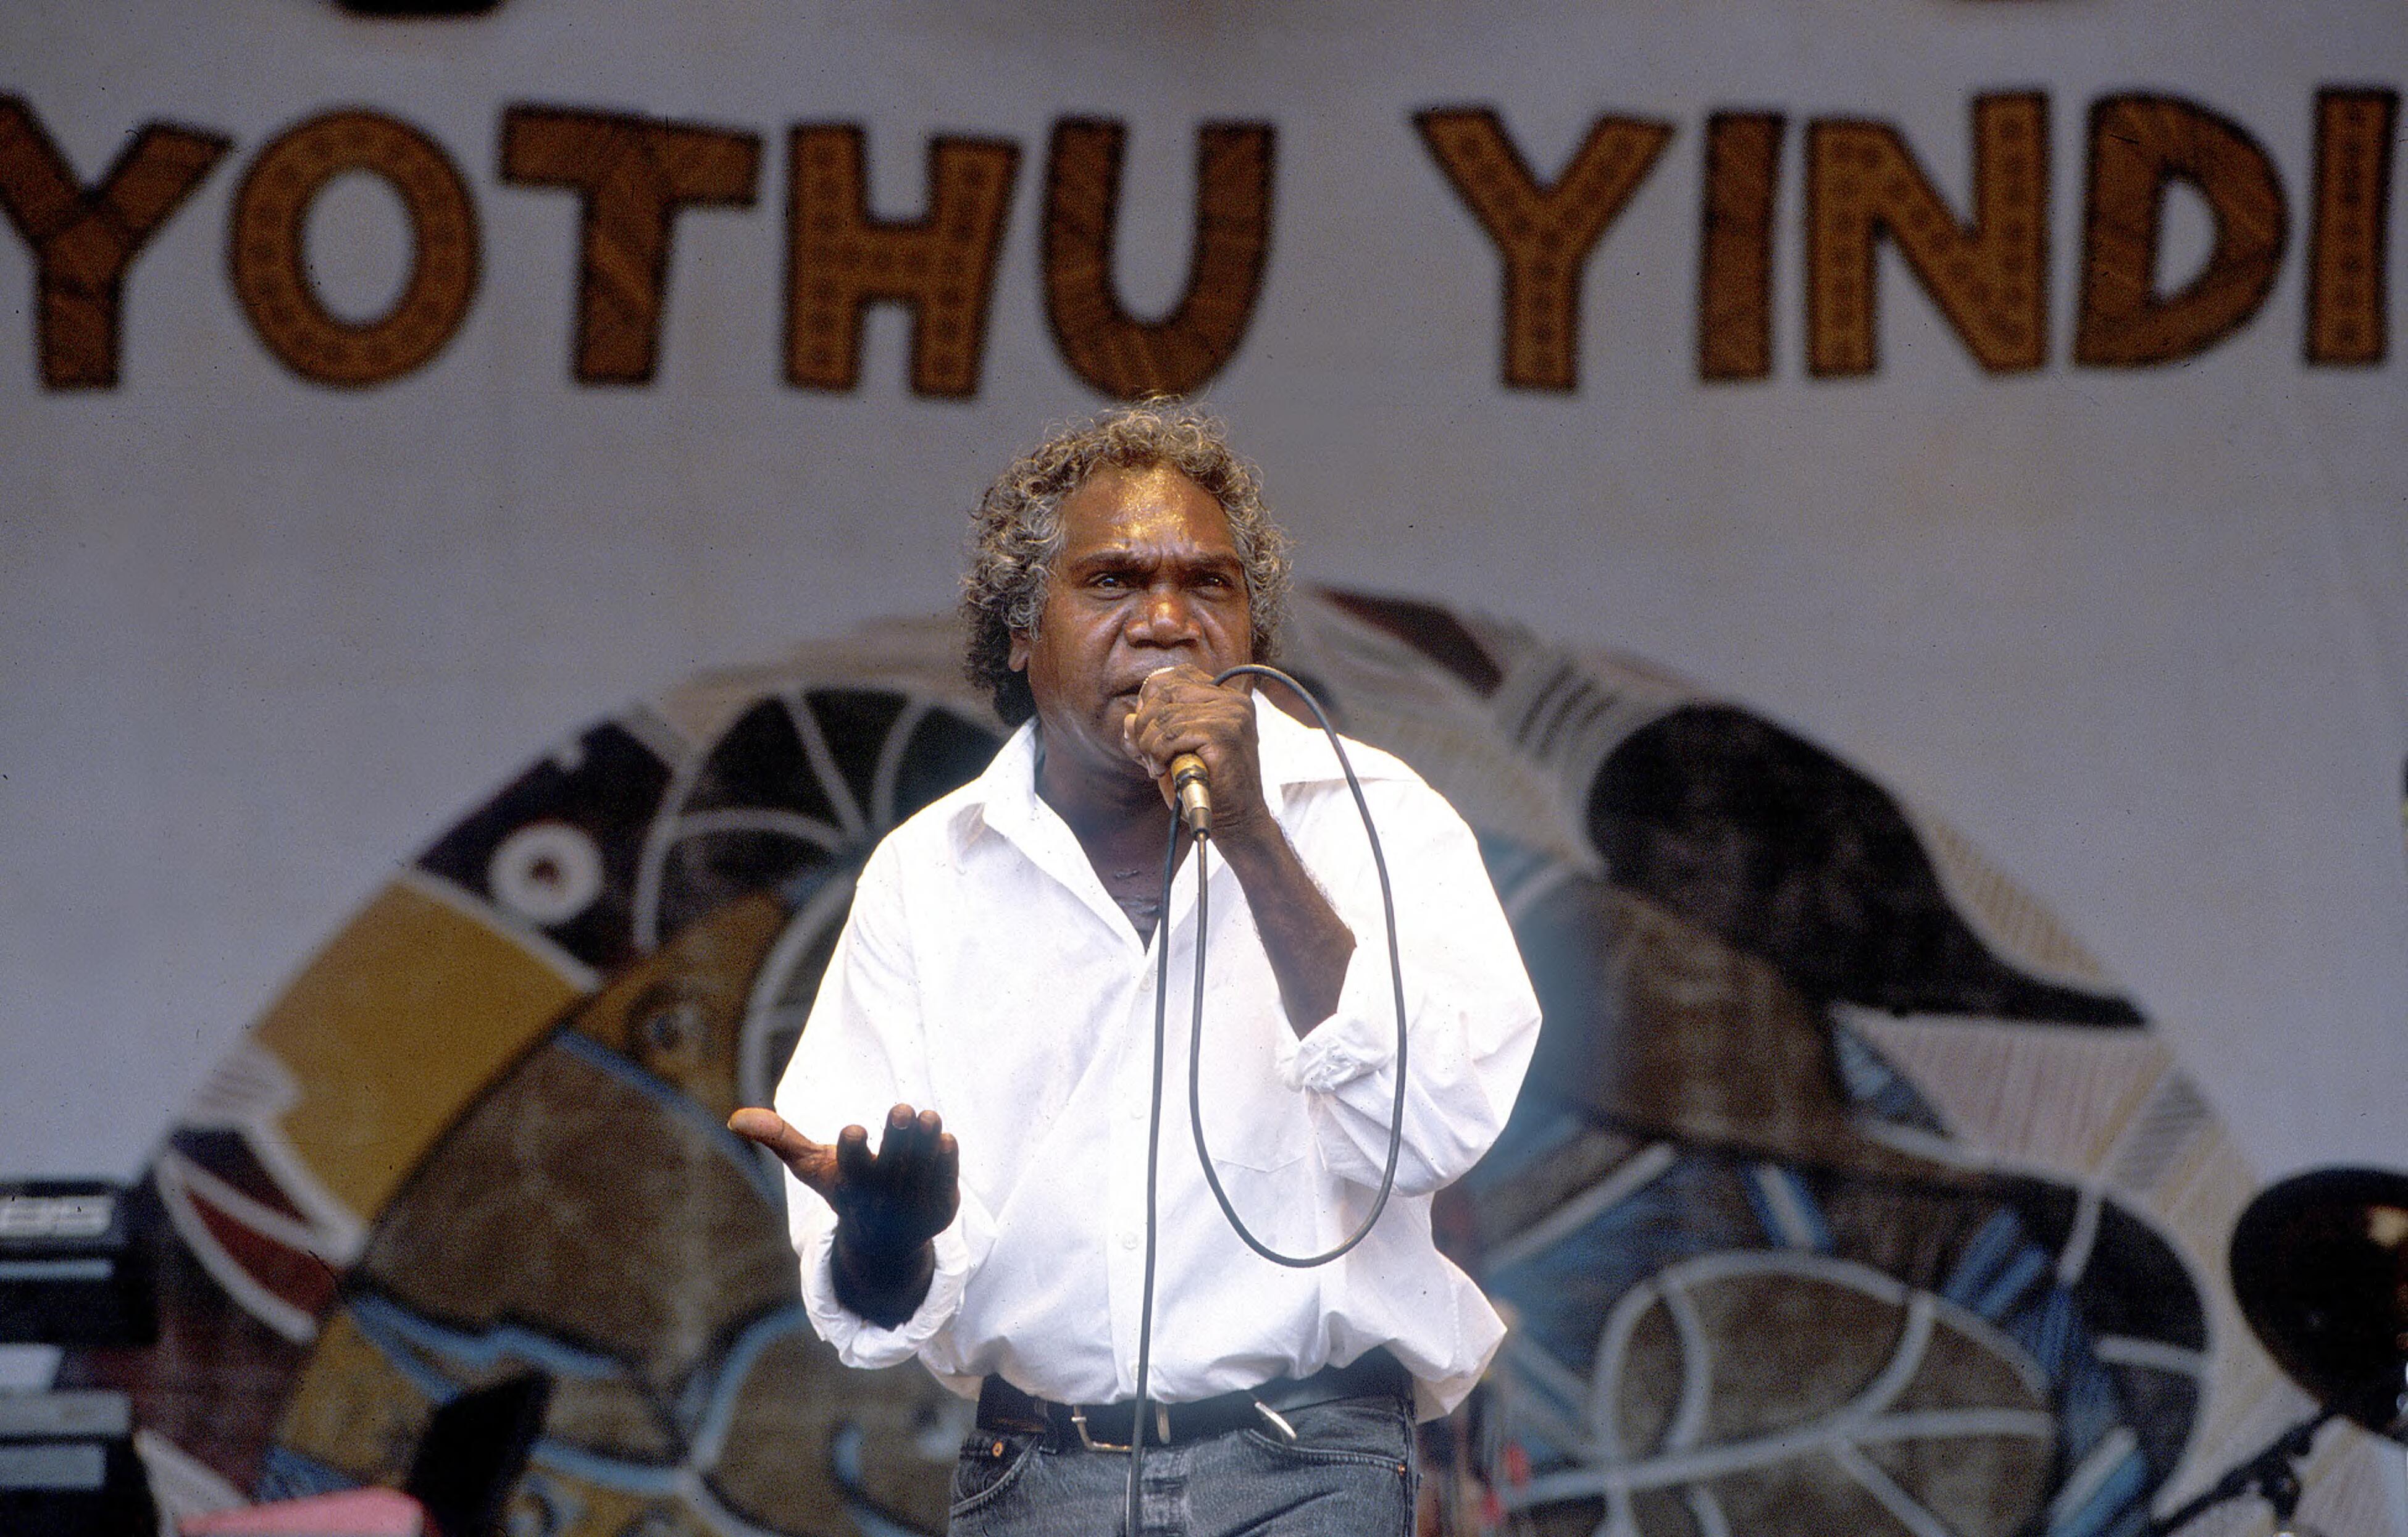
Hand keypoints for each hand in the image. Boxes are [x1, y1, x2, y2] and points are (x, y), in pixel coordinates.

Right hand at [729, 1103, 958, 1325]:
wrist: (886, 1240)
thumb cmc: (848, 1190)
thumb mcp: (814, 1168)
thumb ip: (782, 1140)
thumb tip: (735, 1119)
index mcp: (851, 1185)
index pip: (851, 1167)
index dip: (853, 1150)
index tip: (854, 1130)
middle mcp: (882, 1198)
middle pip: (892, 1166)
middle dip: (897, 1139)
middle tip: (902, 1109)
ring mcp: (913, 1205)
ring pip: (922, 1170)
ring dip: (926, 1144)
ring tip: (928, 1117)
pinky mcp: (941, 1208)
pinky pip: (946, 1182)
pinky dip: (947, 1163)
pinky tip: (945, 1139)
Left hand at [1121, 664, 1268, 844]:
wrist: (1238, 821)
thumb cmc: (1208, 787)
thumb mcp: (1175, 753)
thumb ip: (1152, 732)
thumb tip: (1128, 720)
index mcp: (1227, 698)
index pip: (1177, 676)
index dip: (1151, 699)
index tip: (1146, 731)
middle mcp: (1233, 701)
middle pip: (1166, 691)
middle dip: (1145, 723)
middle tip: (1147, 754)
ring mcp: (1231, 716)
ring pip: (1164, 715)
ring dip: (1148, 744)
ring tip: (1156, 766)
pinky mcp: (1224, 735)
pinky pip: (1171, 734)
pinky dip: (1157, 753)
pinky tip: (1162, 771)